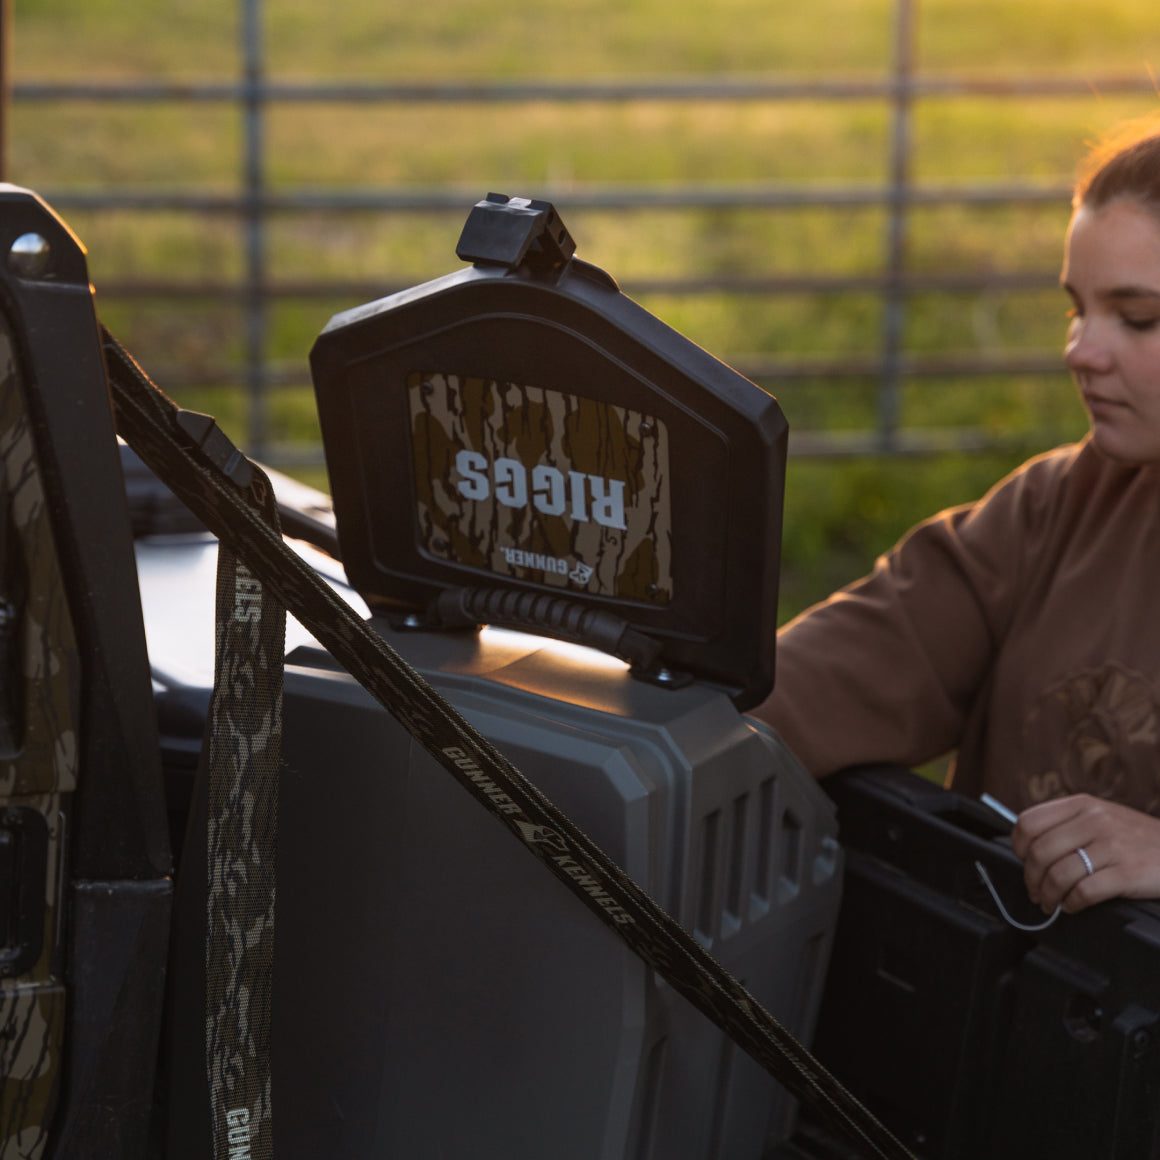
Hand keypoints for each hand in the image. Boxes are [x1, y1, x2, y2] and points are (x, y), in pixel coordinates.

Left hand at [1010, 794, 1159, 913]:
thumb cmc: (1136, 838)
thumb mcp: (1102, 816)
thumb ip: (1068, 824)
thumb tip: (1029, 847)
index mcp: (1082, 804)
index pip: (1029, 822)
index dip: (1018, 846)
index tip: (1021, 860)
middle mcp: (1094, 820)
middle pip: (1039, 852)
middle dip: (1031, 878)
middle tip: (1035, 891)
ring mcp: (1112, 846)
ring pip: (1058, 874)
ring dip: (1048, 896)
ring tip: (1049, 903)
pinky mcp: (1128, 872)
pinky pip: (1084, 892)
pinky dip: (1071, 904)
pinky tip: (1072, 906)